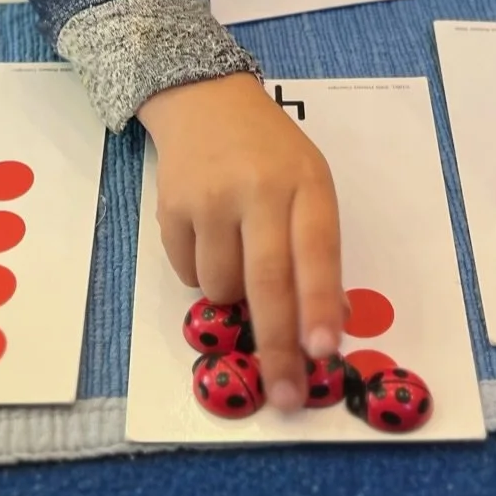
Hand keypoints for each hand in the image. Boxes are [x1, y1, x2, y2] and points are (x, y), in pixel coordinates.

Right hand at [140, 72, 342, 412]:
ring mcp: (210, 199)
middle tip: (286, 395)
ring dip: (234, 296)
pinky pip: (188, 274)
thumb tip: (321, 327)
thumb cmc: (269, 153)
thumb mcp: (309, 183)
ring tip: (239, 253)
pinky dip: (202, 273)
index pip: (317, 251)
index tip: (323, 352)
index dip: (318, 305)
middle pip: (267, 282)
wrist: (204, 100)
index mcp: (306, 183)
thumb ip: (317, 246)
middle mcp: (258, 189)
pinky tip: (210, 236)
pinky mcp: (171, 208)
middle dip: (278, 347)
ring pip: (222, 288)